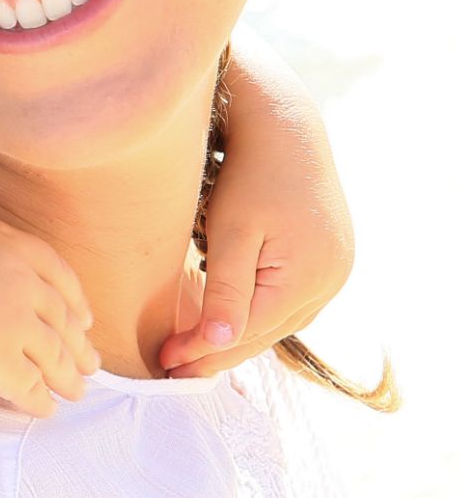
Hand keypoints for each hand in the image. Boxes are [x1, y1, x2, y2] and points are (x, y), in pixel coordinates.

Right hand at [0, 209, 98, 417]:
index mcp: (6, 242)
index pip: (57, 272)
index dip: (75, 300)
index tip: (84, 319)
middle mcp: (21, 280)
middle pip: (63, 319)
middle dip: (79, 346)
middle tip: (88, 364)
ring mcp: (16, 323)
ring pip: (56, 358)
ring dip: (68, 380)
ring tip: (75, 393)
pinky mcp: (2, 364)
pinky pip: (31, 389)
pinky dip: (40, 403)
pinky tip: (42, 411)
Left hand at [158, 37, 352, 378]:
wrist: (285, 126)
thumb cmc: (249, 173)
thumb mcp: (231, 231)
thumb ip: (227, 290)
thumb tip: (218, 344)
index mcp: (306, 277)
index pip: (246, 332)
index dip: (203, 352)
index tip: (163, 365)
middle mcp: (330, 281)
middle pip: (264, 333)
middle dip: (217, 353)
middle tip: (171, 371)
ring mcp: (335, 271)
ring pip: (277, 321)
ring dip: (238, 338)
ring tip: (193, 354)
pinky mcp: (329, 259)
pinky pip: (288, 301)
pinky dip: (257, 314)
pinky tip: (228, 320)